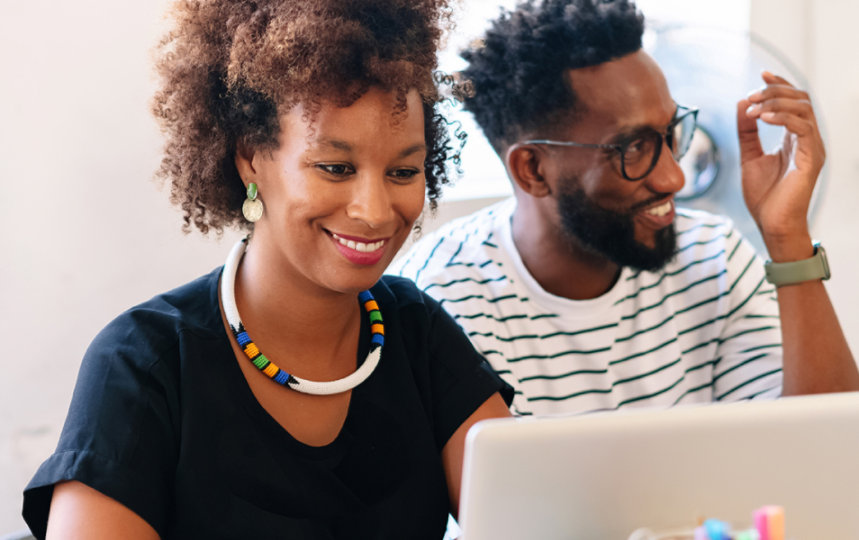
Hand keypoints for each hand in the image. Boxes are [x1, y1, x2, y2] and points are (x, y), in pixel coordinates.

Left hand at [736, 71, 823, 258]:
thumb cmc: (764, 196)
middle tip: (750, 97)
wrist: (772, 225)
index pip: (793, 101)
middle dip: (773, 92)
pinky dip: (782, 118)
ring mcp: (813, 147)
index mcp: (795, 137)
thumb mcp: (749, 157)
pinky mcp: (812, 158)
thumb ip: (747, 132)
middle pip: (800, 99)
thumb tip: (742, 103)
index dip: (779, 85)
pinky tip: (762, 119)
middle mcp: (808, 139)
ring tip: (753, 110)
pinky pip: (803, 127)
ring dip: (775, 103)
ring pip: (803, 108)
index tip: (761, 74)